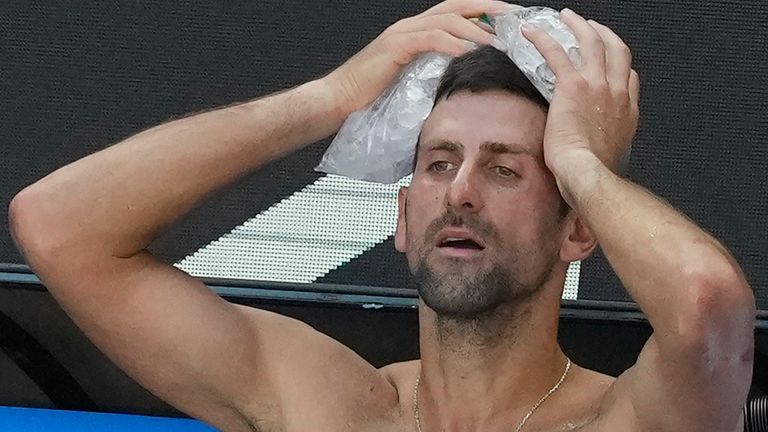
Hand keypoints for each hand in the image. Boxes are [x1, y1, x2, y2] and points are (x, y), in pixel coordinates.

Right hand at [323, 0, 514, 114]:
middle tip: (513, 17)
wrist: (339, 99)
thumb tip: (457, 76)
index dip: (482, 12)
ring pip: (446, 19)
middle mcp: (410, 25)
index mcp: (414, 31)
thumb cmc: (369, 95)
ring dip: (475, 28)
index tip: (507, 20)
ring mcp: (402, 33)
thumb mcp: (408, 80)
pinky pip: (431, 37)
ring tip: (497, 41)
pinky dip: (453, 42)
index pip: (454, 12)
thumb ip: (430, 70)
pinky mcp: (396, 47)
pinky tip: (469, 51)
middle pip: (456, 6)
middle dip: (487, 9)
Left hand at [522, 9, 639, 175]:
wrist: (587, 172)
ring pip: (592, 42)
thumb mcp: (612, 156)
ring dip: (578, 25)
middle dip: (604, 33)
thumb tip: (596, 147)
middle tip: (590, 27)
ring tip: (566, 17)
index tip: (609, 62)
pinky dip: (542, 38)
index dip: (619, 66)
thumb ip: (608, 143)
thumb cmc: (594, 173)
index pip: (629, 78)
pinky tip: (530, 32)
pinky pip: (556, 52)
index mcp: (627, 111)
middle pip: (617, 50)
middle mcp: (616, 93)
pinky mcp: (572, 85)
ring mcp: (597, 86)